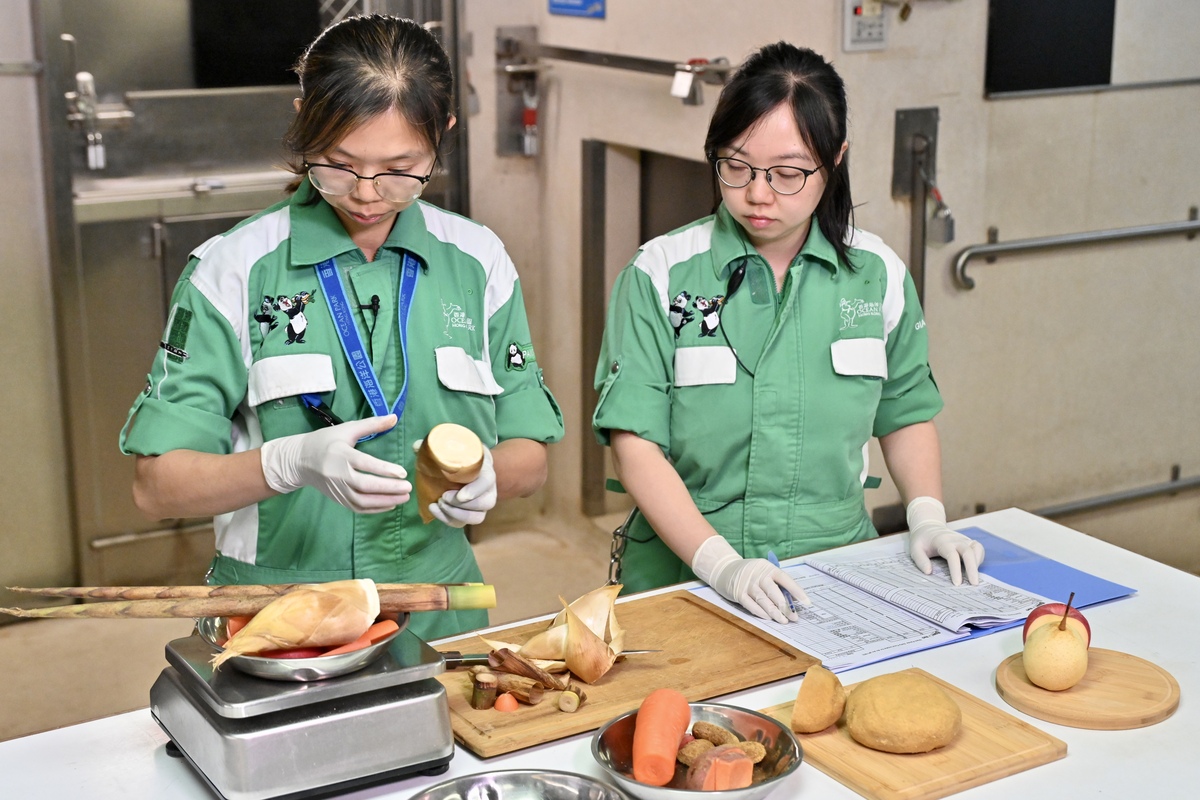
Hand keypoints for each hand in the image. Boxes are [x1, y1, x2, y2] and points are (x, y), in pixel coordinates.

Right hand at [260, 414, 410, 513]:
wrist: (299, 460)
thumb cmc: (326, 441)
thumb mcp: (347, 429)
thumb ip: (371, 424)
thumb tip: (394, 417)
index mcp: (341, 454)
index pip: (364, 464)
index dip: (383, 469)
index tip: (402, 472)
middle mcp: (338, 474)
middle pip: (364, 485)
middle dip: (388, 488)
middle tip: (408, 487)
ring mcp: (337, 489)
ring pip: (361, 500)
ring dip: (384, 501)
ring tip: (404, 497)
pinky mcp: (337, 499)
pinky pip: (357, 507)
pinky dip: (375, 509)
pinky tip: (390, 504)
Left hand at [412, 441, 496, 527]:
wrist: (474, 467)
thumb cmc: (464, 458)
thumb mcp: (456, 449)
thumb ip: (437, 447)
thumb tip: (417, 446)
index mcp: (486, 471)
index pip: (486, 482)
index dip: (474, 491)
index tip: (459, 495)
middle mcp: (489, 490)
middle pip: (484, 504)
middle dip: (461, 505)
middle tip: (442, 498)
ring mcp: (482, 504)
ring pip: (476, 517)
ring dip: (456, 514)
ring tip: (438, 504)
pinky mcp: (472, 514)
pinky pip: (464, 523)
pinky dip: (448, 520)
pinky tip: (435, 510)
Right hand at [690, 535, 810, 623]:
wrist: (724, 568)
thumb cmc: (750, 573)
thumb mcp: (763, 572)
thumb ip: (776, 583)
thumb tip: (792, 601)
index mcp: (768, 567)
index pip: (785, 579)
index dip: (796, 591)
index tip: (806, 602)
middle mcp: (758, 574)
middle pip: (774, 592)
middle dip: (785, 607)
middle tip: (793, 617)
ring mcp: (747, 583)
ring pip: (763, 600)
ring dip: (774, 612)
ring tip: (783, 621)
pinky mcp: (738, 593)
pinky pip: (751, 605)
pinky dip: (760, 613)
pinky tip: (768, 618)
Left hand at [906, 496, 984, 585]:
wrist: (929, 526)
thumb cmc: (922, 540)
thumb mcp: (915, 549)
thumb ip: (920, 560)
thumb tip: (929, 572)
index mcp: (942, 541)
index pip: (952, 555)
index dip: (955, 570)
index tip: (957, 583)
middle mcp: (955, 539)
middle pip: (968, 552)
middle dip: (972, 568)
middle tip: (974, 584)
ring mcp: (963, 539)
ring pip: (976, 548)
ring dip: (977, 563)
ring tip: (974, 578)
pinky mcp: (968, 541)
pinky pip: (978, 548)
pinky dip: (979, 558)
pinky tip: (974, 569)